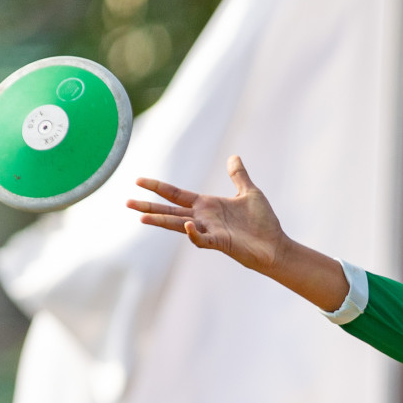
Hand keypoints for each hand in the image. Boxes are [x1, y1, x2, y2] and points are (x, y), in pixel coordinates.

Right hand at [128, 155, 288, 274]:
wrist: (276, 245)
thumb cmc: (263, 222)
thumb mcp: (250, 192)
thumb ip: (238, 176)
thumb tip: (233, 157)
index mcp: (207, 205)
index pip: (176, 194)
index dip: (158, 187)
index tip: (138, 180)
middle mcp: (204, 218)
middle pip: (170, 211)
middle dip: (149, 207)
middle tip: (126, 202)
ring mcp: (210, 231)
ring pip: (179, 225)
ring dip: (161, 222)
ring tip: (142, 218)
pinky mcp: (221, 243)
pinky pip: (202, 239)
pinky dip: (194, 234)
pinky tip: (187, 226)